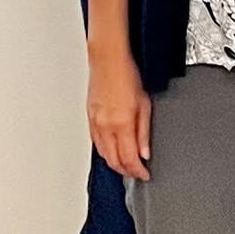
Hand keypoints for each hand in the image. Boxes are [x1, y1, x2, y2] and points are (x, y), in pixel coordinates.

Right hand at [86, 44, 151, 179]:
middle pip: (114, 160)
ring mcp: (95, 122)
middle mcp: (105, 125)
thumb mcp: (144, 104)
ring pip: (103, 154)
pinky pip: (95, 142)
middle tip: (137, 172)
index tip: (145, 174)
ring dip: (115, 163)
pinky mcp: (89, 117)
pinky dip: (105, 151)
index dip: (138, 171)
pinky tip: (113, 151)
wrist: (108, 60)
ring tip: (127, 164)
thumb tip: (145, 152)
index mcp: (121, 123)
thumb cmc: (127, 75)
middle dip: (126, 171)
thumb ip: (144, 133)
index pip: (129, 158)